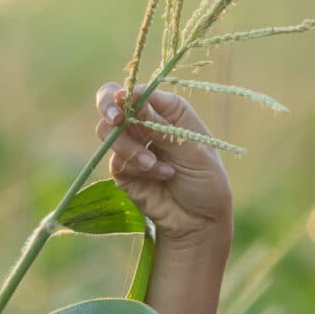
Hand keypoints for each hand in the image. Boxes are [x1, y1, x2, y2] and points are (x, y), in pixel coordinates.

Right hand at [93, 83, 232, 248]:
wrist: (201, 221)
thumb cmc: (205, 180)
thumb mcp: (190, 148)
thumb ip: (159, 125)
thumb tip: (129, 98)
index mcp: (168, 111)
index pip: (139, 92)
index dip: (127, 94)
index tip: (123, 101)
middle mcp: (146, 124)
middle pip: (111, 104)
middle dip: (110, 110)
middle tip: (116, 120)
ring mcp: (132, 147)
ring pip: (109, 133)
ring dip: (130, 148)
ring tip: (154, 164)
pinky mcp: (124, 171)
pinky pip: (117, 161)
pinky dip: (138, 168)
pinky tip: (161, 176)